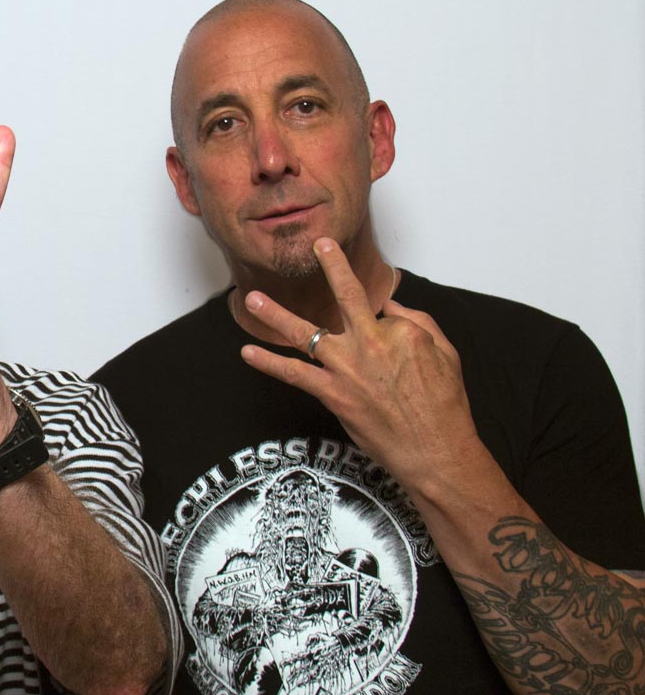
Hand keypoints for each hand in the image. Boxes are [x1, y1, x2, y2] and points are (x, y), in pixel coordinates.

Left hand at [238, 238, 480, 489]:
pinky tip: (249, 353)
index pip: (383, 314)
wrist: (435, 449)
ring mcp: (347, 368)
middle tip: (316, 245)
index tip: (391, 344)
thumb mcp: (446, 353)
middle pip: (346, 296)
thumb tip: (391, 307)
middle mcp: (371, 343)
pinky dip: (269, 363)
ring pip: (305, 333)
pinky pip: (294, 374)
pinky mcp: (332, 393)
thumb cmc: (443, 405)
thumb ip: (417, 323)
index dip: (386, 327)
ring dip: (276, 315)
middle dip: (333, 266)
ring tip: (253, 299)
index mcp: (402, 331)